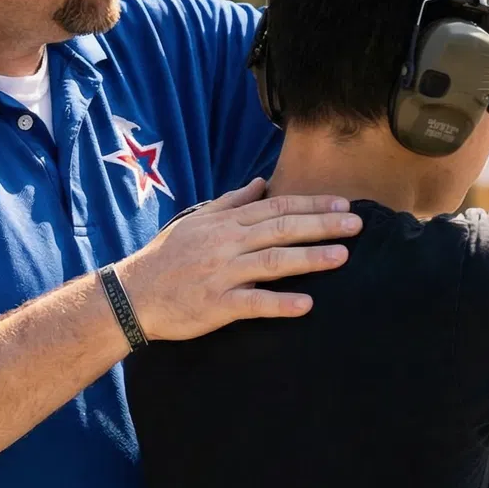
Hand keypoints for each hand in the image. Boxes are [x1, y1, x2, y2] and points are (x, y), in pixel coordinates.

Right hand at [112, 178, 361, 339]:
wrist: (132, 295)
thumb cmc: (166, 258)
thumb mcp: (196, 221)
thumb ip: (231, 202)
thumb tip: (261, 182)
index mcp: (226, 223)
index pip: (276, 207)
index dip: (312, 205)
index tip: (343, 204)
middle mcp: (227, 244)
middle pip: (282, 229)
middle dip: (322, 225)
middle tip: (357, 225)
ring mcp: (223, 274)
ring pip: (273, 262)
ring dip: (309, 259)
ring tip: (342, 257)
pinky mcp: (217, 304)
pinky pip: (253, 303)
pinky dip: (280, 303)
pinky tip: (306, 305)